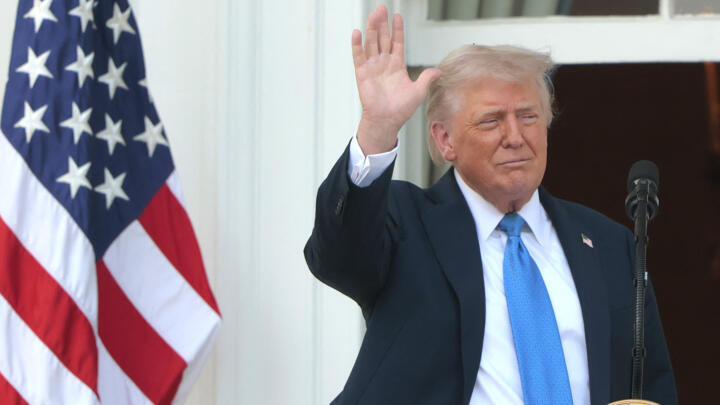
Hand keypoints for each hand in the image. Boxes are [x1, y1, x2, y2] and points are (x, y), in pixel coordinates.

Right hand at [353, 5, 440, 154]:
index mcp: (397, 65)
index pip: (397, 42)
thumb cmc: (401, 109)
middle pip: (382, 38)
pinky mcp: (362, 73)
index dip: (397, 29)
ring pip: (371, 43)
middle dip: (382, 23)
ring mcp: (372, 67)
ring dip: (371, 29)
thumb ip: (426, 78)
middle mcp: (384, 63)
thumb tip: (439, 71)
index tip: (397, 15)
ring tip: (373, 15)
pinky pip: (359, 56)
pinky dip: (357, 45)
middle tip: (381, 8)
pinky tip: (357, 32)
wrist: (387, 120)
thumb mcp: (418, 91)